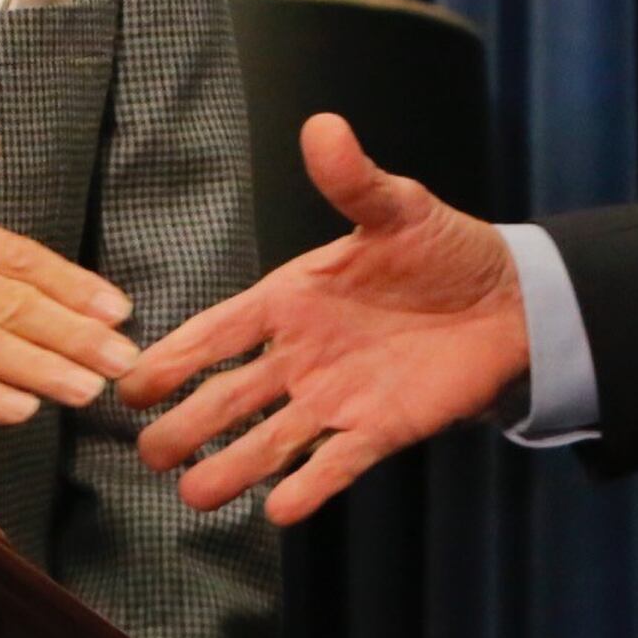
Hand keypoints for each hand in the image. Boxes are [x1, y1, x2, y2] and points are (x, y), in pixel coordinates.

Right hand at [118, 114, 529, 523]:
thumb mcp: (397, 207)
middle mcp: (302, 355)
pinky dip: (310, 487)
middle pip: (230, 397)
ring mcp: (337, 397)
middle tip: (146, 453)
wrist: (508, 299)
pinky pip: (338, 464)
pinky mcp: (380, 429)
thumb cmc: (442, 248)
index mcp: (292, 300)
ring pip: (272, 440)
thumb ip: (353, 179)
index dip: (174, 357)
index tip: (129, 385)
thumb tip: (323, 126)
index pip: (218, 332)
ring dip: (234, 467)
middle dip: (187, 425)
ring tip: (194, 495)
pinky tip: (278, 511)